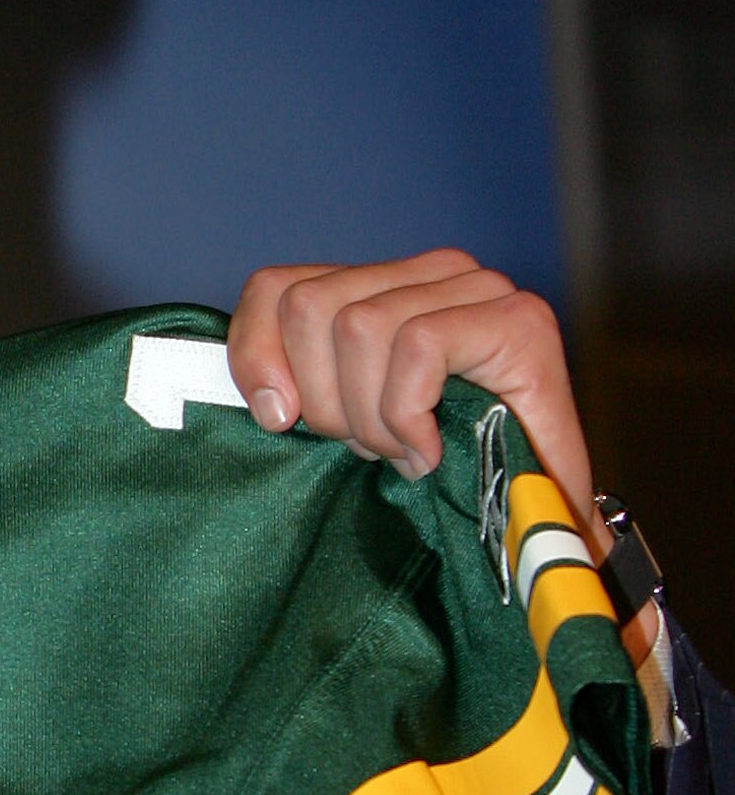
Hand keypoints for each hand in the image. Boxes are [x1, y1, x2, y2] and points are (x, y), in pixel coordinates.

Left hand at [228, 250, 606, 555]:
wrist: (538, 521)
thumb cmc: (441, 475)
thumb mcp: (349, 425)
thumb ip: (301, 388)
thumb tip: (264, 399)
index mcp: (385, 287)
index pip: (276, 287)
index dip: (256, 355)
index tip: (278, 419)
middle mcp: (434, 273)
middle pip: (309, 305)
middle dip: (321, 398)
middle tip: (362, 448)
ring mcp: (480, 290)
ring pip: (357, 325)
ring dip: (369, 413)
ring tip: (399, 452)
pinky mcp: (518, 320)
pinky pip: (415, 347)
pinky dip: (408, 413)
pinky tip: (427, 453)